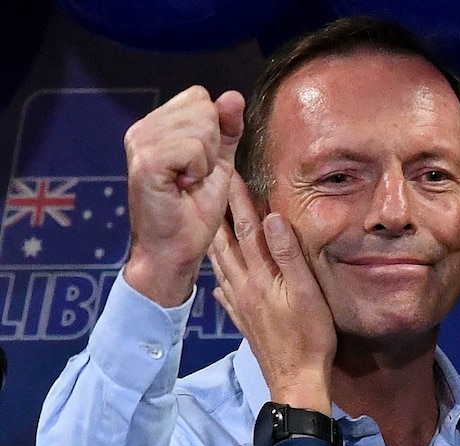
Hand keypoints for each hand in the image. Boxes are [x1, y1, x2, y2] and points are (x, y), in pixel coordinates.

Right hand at [123, 86, 244, 306]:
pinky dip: (198, 170)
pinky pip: (194, 147)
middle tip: (193, 177)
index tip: (200, 165)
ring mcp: (140, 142)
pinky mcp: (146, 160)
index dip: (213, 131)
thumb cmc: (193, 211)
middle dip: (212, 146)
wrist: (175, 250)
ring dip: (205, 161)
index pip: (199, 97)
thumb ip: (227, 130)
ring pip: (202, 127)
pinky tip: (181, 187)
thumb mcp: (219, 165)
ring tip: (186, 183)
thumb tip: (234, 96)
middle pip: (203, 107)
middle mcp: (142, 128)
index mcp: (156, 125)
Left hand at [209, 178, 335, 414]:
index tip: (230, 174)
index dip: (239, 202)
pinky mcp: (243, 321)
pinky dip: (220, 278)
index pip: (247, 230)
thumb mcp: (306, 293)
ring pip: (222, 266)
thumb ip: (288, 255)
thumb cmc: (309, 337)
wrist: (295, 380)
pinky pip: (225, 292)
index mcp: (260, 277)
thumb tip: (272, 218)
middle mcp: (244, 288)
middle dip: (220, 216)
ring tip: (209, 226)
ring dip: (216, 243)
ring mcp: (241, 305)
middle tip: (209, 192)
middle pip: (227, 245)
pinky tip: (218, 279)